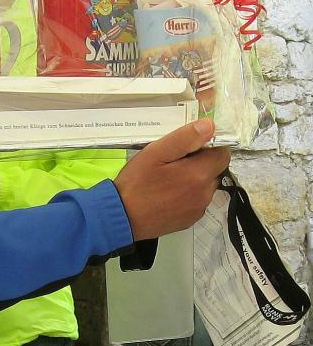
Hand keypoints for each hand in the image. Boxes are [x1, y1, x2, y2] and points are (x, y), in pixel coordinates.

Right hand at [114, 119, 229, 240]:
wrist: (122, 216)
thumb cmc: (137, 182)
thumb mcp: (155, 153)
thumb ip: (184, 138)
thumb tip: (210, 126)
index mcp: (199, 174)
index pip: (222, 154)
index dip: (205, 147)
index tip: (184, 150)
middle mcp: (205, 193)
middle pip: (214, 170)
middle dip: (199, 163)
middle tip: (170, 164)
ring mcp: (198, 209)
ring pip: (205, 186)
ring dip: (193, 180)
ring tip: (166, 180)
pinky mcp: (190, 220)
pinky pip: (196, 201)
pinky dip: (187, 195)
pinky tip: (166, 195)